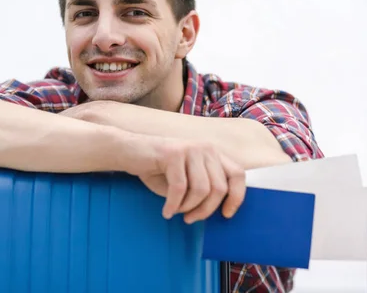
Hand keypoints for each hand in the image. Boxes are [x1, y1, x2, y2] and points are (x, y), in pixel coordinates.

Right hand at [129, 138, 245, 223]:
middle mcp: (206, 148)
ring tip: (177, 212)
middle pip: (219, 188)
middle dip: (206, 210)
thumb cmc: (157, 170)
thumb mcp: (186, 178)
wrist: (128, 151)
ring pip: (201, 190)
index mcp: (213, 153)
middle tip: (190, 219)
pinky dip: (173, 205)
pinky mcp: (173, 153)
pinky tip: (166, 211)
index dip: (236, 196)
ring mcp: (190, 148)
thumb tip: (220, 210)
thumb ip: (204, 188)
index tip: (226, 214)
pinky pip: (179, 188)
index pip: (238, 174)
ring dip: (188, 208)